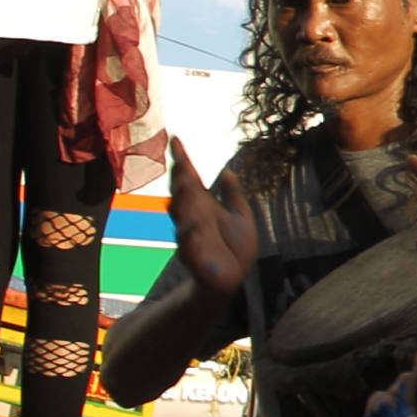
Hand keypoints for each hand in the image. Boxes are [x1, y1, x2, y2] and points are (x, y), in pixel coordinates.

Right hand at [162, 147, 258, 298]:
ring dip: (182, 200)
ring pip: (183, 215)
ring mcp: (191, 235)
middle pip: (183, 193)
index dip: (182, 159)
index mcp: (203, 205)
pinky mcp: (195, 256)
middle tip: (181, 162)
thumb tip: (227, 171)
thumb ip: (233, 195)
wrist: (232, 278)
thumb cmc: (234, 247)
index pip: (190, 178)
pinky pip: (189, 244)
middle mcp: (193, 216)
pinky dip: (189, 235)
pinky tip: (190, 226)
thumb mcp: (240, 216)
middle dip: (181, 177)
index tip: (175, 138)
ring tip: (185, 183)